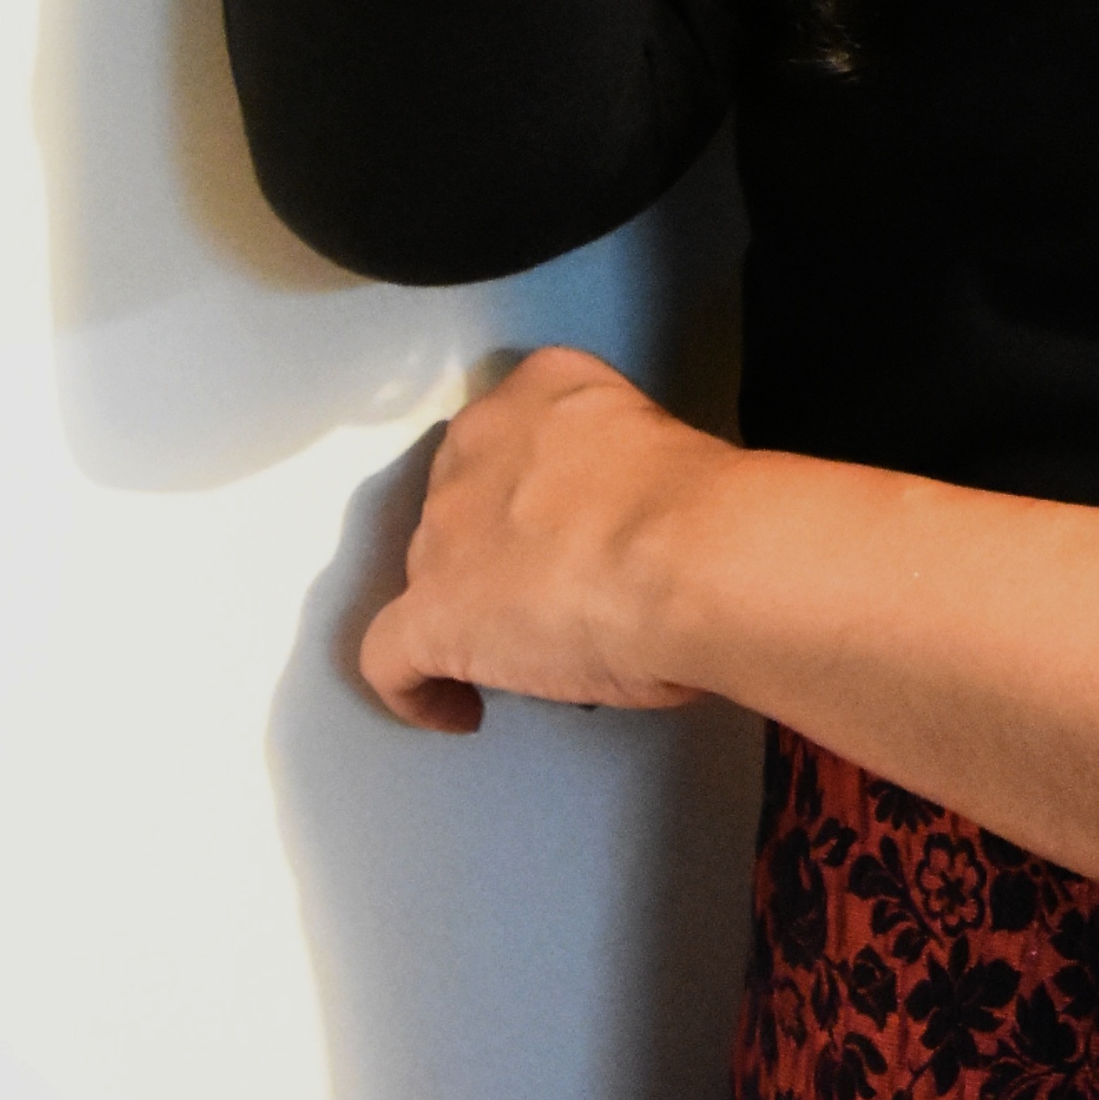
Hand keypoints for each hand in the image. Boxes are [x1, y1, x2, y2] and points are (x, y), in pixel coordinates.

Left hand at [358, 345, 738, 734]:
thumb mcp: (665, 445)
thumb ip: (622, 470)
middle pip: (462, 502)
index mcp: (544, 388)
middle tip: (557, 588)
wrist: (690, 554)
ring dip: (471, 608)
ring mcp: (443, 531)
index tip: (570, 523)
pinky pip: (390, 659)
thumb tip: (629, 535)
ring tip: (529, 653)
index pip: (516, 433)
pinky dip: (418, 690)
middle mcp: (476, 443)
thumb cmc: (708, 508)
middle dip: (497, 546)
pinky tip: (458, 711)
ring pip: (431, 572)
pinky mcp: (431, 613)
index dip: (537, 487)